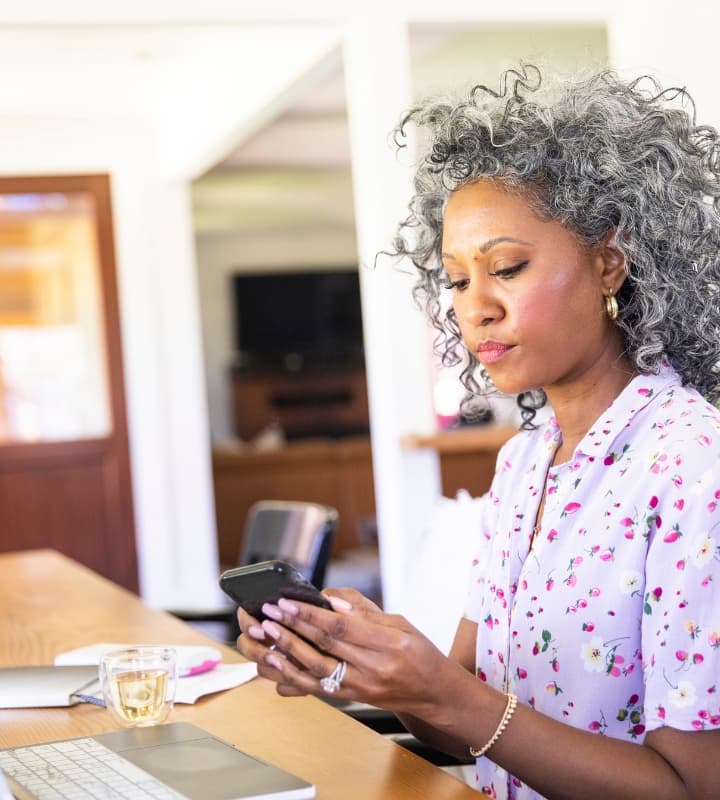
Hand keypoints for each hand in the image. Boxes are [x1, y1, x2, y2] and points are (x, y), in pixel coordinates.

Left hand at [247, 587, 461, 720]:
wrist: (434, 693)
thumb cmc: (420, 653)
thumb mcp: (401, 623)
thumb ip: (365, 612)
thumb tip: (331, 599)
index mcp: (387, 645)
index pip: (341, 627)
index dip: (311, 614)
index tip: (288, 601)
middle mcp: (372, 669)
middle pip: (325, 646)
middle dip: (293, 626)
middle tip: (269, 612)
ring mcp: (360, 687)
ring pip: (316, 669)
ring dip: (287, 650)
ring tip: (267, 633)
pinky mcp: (351, 698)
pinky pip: (317, 687)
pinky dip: (293, 675)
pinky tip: (276, 664)